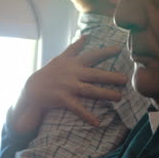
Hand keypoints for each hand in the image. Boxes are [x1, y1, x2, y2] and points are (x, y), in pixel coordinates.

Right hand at [10, 36, 126, 133]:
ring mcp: (68, 86)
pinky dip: (87, 116)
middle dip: (111, 76)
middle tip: (125, 79)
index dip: (105, 52)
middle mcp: (72, 73)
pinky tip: (97, 123)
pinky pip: (77, 108)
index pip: (91, 55)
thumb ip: (75, 47)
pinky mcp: (63, 99)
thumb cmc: (50, 72)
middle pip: (95, 74)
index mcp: (73, 63)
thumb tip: (86, 35)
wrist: (33, 89)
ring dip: (105, 94)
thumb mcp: (61, 58)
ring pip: (89, 90)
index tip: (120, 49)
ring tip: (119, 98)